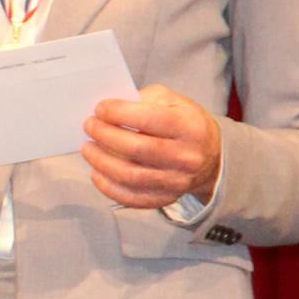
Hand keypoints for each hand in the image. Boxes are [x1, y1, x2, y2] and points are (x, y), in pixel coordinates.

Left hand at [84, 85, 222, 209]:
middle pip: (137, 149)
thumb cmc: (184, 122)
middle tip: (89, 126)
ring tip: (87, 148)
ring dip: (102, 162)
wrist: (210, 156)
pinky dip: (109, 187)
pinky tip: (97, 172)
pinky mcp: (167, 198)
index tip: (100, 109)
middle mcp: (186, 156)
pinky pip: (133, 198)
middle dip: (105, 136)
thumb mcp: (173, 100)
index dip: (119, 113)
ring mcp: (177, 181)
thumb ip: (143, 100)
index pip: (149, 119)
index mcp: (189, 127)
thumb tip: (109, 109)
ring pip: (131, 176)